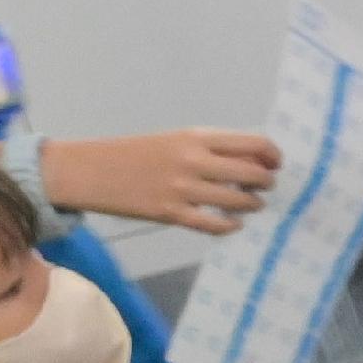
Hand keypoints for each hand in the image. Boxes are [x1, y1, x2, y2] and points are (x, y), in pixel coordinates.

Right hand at [38, 127, 281, 232]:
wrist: (87, 170)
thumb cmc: (135, 153)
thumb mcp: (175, 140)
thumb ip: (211, 149)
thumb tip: (253, 162)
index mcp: (197, 137)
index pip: (254, 144)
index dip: (273, 156)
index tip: (276, 164)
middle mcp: (194, 161)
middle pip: (253, 174)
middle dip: (267, 182)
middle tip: (265, 187)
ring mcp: (183, 189)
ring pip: (238, 201)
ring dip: (252, 204)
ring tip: (251, 205)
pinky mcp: (170, 213)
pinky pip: (214, 224)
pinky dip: (230, 225)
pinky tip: (232, 223)